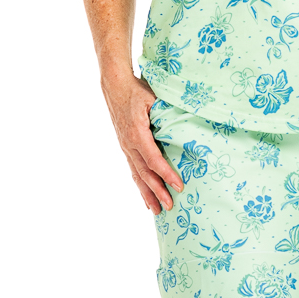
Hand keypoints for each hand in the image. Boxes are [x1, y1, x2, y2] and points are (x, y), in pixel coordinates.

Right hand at [102, 74, 184, 214]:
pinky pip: (133, 170)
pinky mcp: (126, 147)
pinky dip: (140, 185)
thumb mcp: (153, 99)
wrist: (115, 86)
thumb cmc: (137, 91)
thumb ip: (165, 114)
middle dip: (158, 191)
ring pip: (137, 175)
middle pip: (145, 173)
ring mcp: (126, 147)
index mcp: (137, 133)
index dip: (166, 174)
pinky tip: (145, 197)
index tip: (179, 186)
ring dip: (147, 194)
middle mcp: (129, 144)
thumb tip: (184, 126)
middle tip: (170, 207)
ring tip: (157, 211)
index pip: (154, 159)